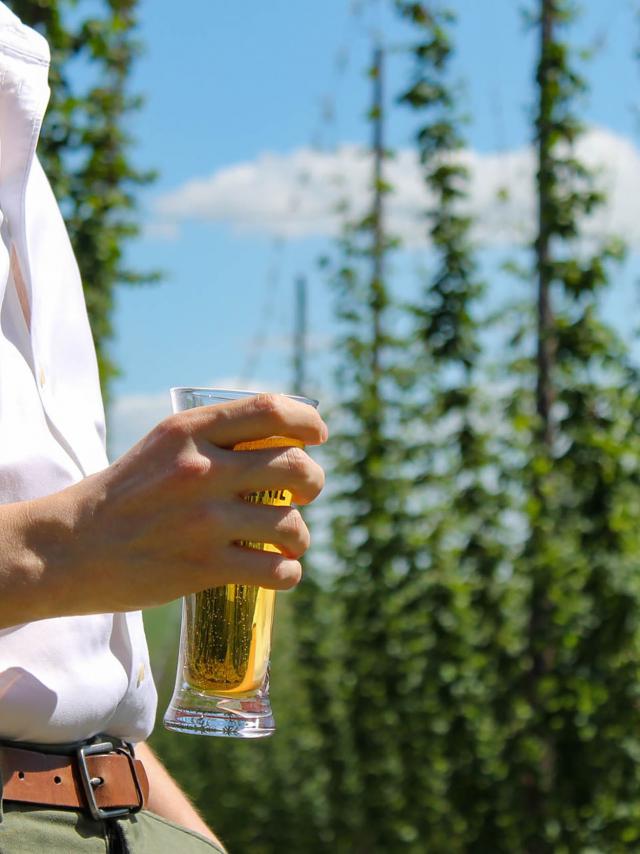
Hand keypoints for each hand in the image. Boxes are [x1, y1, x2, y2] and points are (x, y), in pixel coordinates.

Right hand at [25, 393, 326, 618]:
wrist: (69, 548)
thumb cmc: (123, 495)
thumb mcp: (163, 446)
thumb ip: (213, 438)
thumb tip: (278, 440)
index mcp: (189, 430)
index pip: (271, 410)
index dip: (308, 421)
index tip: (318, 436)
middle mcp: (201, 469)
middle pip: (295, 466)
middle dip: (315, 481)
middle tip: (307, 493)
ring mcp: (203, 519)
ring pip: (292, 524)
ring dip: (302, 536)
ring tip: (290, 541)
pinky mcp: (202, 566)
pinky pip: (276, 570)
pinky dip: (289, 573)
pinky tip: (281, 571)